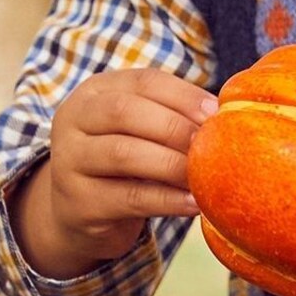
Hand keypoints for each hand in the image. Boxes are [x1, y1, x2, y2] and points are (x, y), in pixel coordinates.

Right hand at [8, 68, 215, 279]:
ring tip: (204, 177)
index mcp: (95, 92)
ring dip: (172, 164)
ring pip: (123, 154)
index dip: (183, 95)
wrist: (78, 213)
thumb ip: (170, 116)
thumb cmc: (122, 164)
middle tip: (211, 146)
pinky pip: (129, 198)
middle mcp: (73, 120)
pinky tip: (194, 204)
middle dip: (174, 127)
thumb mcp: (137, 131)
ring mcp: (70, 161)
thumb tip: (226, 116)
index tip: (216, 114)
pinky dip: (167, 200)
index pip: (143, 81)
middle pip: (125, 112)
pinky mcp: (79, 203)